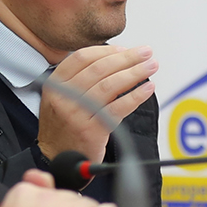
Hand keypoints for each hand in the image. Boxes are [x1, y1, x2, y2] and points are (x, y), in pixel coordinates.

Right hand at [36, 43, 156, 164]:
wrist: (55, 158)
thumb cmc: (64, 126)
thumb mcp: (60, 97)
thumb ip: (80, 79)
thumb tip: (115, 59)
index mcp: (55, 84)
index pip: (82, 57)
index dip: (106, 51)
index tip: (125, 49)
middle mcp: (63, 96)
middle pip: (99, 68)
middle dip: (127, 58)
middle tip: (146, 53)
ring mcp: (77, 114)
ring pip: (110, 85)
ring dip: (135, 73)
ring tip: (151, 66)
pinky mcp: (92, 130)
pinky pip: (118, 108)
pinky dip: (135, 96)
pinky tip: (147, 89)